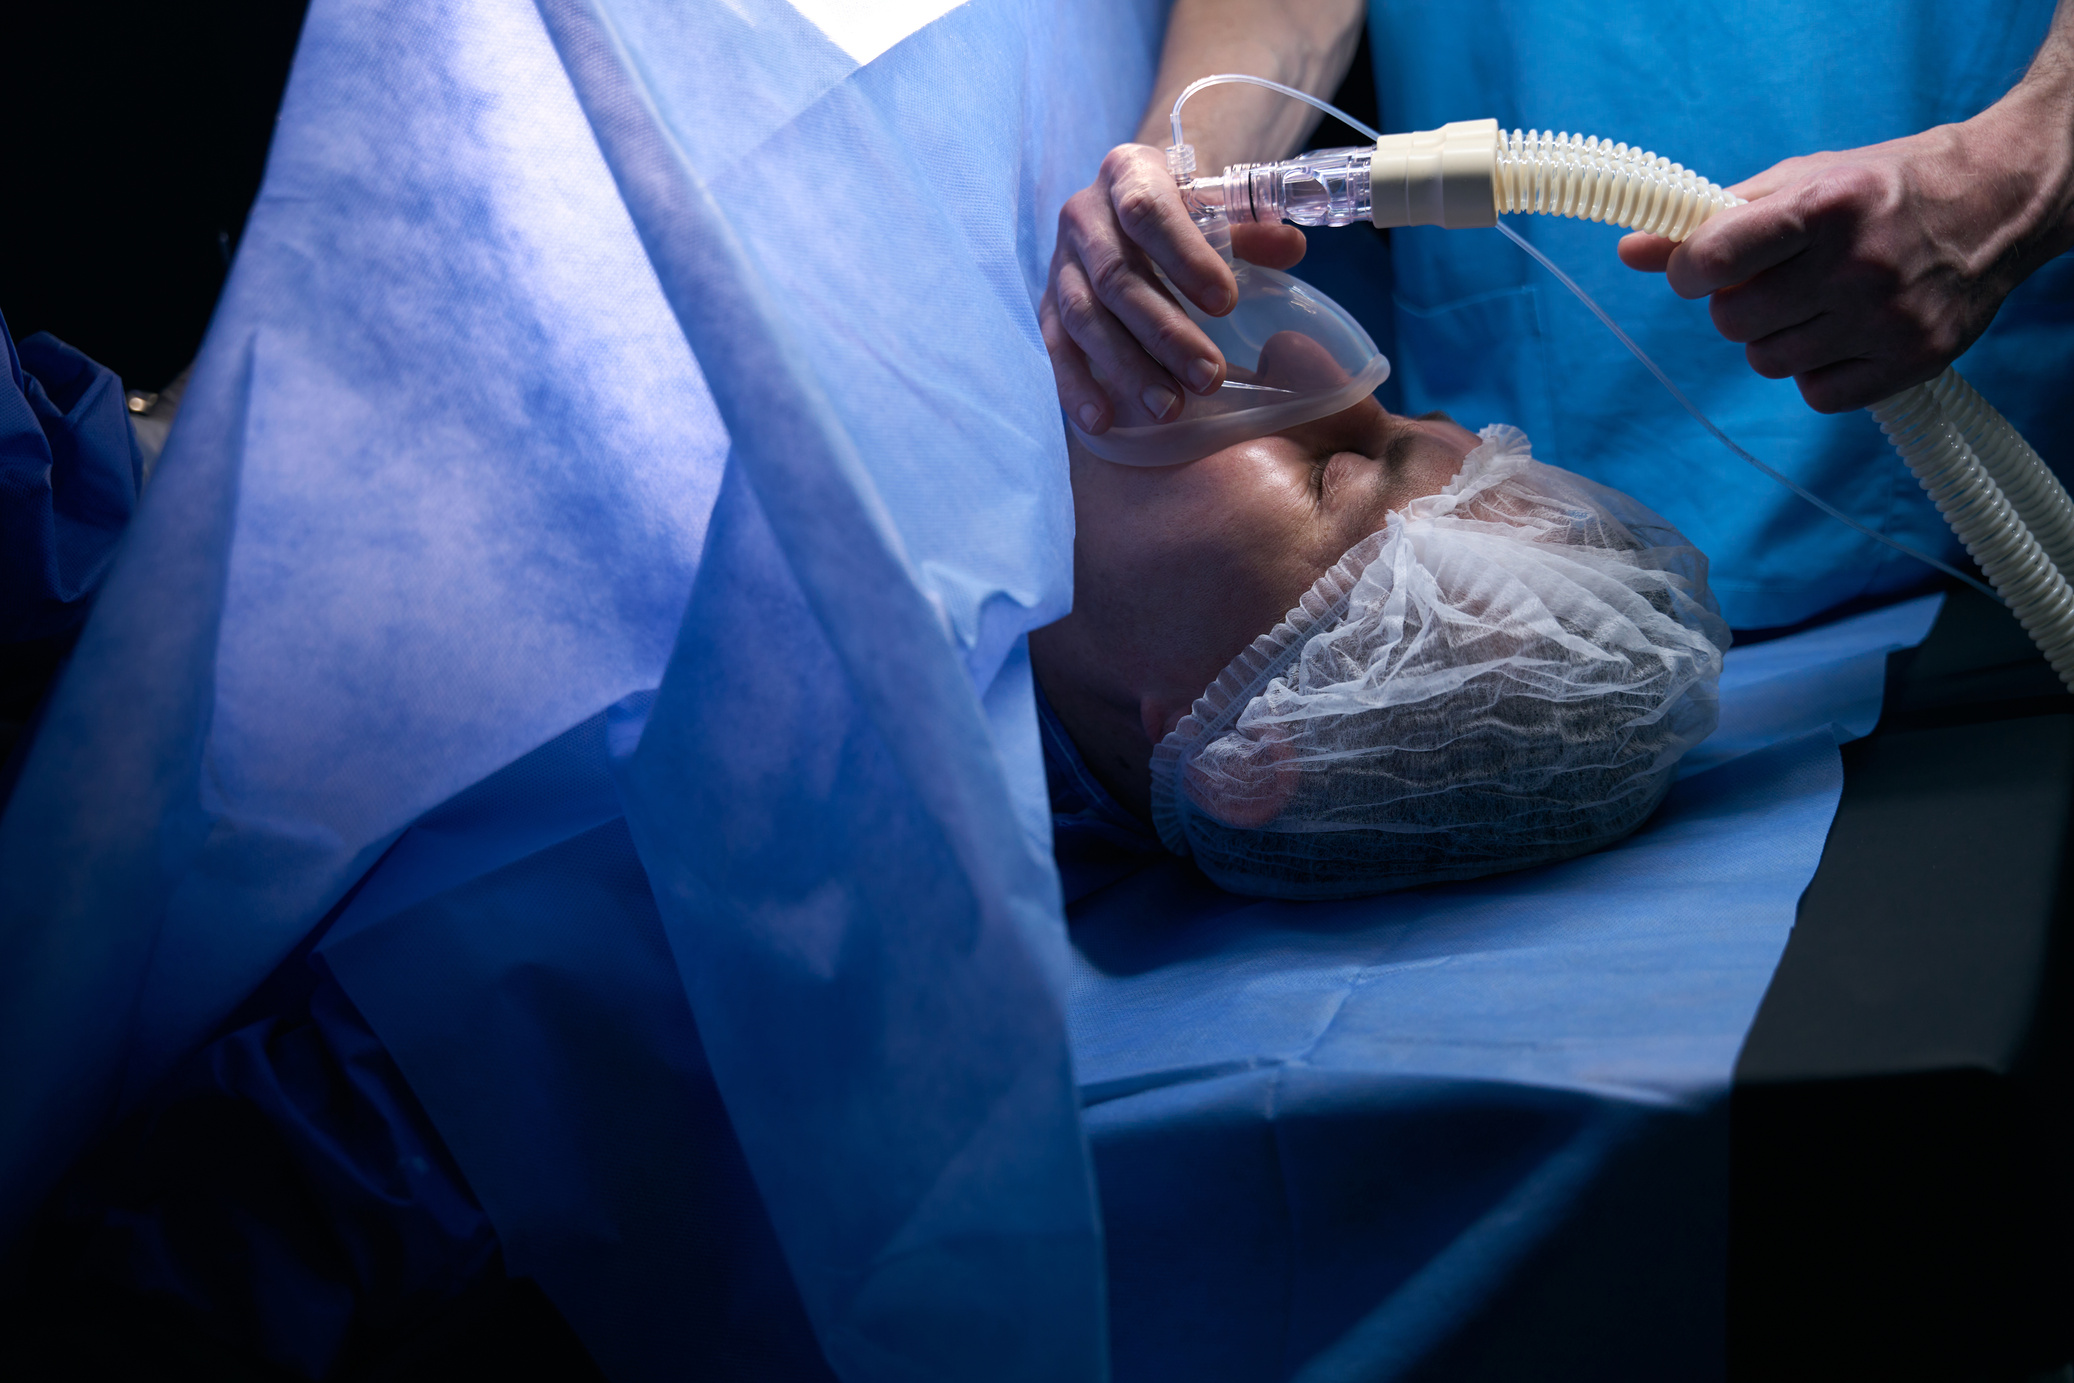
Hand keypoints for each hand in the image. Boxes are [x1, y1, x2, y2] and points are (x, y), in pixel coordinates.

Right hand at [1040, 143, 1307, 432]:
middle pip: (1117, 277)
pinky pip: (1054, 348)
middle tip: (1209, 377)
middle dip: (1164, 332)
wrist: (1123, 210)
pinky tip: (1103, 419)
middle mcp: (1084, 215)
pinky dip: (1076, 386)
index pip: (1148, 211)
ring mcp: (1060, 263)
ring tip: (1169, 407)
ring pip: (1084, 317)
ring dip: (1127, 367)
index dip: (1185, 258)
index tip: (1226, 303)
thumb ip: (1250, 230)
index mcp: (1127, 174)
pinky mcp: (1046, 305)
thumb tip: (1290, 246)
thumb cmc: (1181, 214)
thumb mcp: (1215, 210)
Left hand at [1618, 95, 2073, 412]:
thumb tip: (1630, 250)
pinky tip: (1844, 334)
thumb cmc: (1878, 189)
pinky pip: (1816, 395)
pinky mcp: (1912, 361)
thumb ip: (1713, 219)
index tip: (1699, 269)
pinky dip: (1817, 372)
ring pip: (1769, 362)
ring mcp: (1888, 318)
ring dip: (1776, 338)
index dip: (1689, 271)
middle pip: (1733, 322)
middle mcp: (1858, 263)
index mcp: (1825, 205)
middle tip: (1774, 281)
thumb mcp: (1798, 181)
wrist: (1993, 203)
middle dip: (1737, 305)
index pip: (1714, 258)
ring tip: (1815, 302)